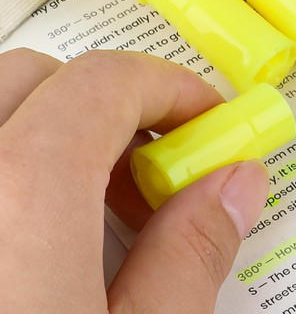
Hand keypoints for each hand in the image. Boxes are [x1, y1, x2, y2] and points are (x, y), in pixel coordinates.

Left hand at [0, 48, 268, 312]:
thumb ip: (187, 257)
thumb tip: (232, 187)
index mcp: (18, 198)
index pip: (103, 83)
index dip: (170, 89)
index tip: (207, 123)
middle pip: (33, 81)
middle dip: (104, 103)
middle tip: (152, 167)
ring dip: (51, 136)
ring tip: (95, 216)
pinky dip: (10, 174)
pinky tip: (37, 248)